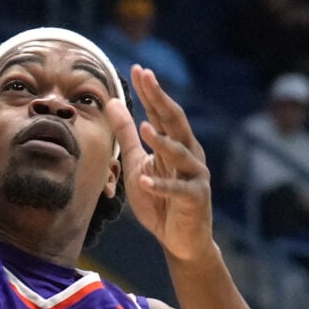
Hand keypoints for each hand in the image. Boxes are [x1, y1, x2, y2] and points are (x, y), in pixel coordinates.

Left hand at [113, 66, 213, 263]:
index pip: (161, 112)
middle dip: (160, 99)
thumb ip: (126, 134)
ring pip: (180, 154)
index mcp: (175, 143)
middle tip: (148, 77)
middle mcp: (189, 153)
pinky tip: (145, 181)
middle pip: (175, 121)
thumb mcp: (137, 163)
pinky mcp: (195, 198)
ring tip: (145, 128)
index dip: (150, 91)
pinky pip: (177, 191)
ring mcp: (195, 175)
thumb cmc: (159, 200)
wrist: (181, 240)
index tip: (138, 69)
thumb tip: (113, 101)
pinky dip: (161, 186)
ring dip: (163, 142)